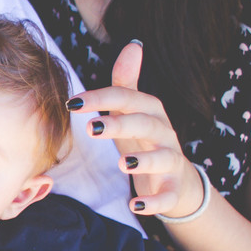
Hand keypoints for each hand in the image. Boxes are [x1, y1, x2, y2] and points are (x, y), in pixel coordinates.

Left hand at [66, 41, 205, 217]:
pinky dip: (155, 201)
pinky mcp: (174, 190)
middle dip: (121, 125)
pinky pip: (168, 196)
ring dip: (143, 161)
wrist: (178, 181)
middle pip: (146, 125)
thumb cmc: (145, 141)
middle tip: (91, 129)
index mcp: (150, 113)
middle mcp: (164, 134)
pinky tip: (136, 206)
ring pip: (164, 158)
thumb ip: (128, 82)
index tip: (72, 102)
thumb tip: (134, 44)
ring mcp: (171, 163)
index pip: (127, 99)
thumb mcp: (135, 112)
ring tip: (120, 164)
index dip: (102, 99)